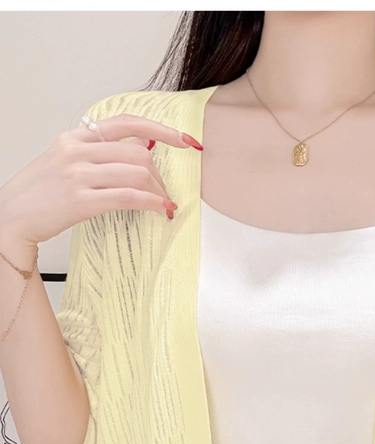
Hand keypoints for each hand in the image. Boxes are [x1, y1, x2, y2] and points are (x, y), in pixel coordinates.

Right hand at [0, 112, 203, 247]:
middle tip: (165, 193)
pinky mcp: (81, 200)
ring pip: (137, 173)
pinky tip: (161, 210)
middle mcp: (77, 150)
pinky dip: (152, 203)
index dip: (160, 130)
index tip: (184, 141)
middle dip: (160, 175)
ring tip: (163, 205)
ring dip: (158, 191)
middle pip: (138, 153)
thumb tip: (140, 150)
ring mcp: (78, 174)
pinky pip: (128, 197)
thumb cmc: (39, 194)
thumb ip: (98, 153)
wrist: (11, 216)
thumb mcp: (65, 162)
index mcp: (75, 138)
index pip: (125, 122)